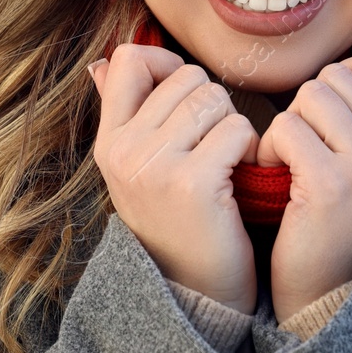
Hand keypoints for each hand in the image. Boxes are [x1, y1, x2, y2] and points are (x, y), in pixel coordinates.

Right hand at [89, 44, 259, 314]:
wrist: (196, 292)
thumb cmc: (177, 222)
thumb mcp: (136, 168)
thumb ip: (124, 113)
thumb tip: (101, 62)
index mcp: (108, 142)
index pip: (129, 60)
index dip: (167, 64)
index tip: (186, 99)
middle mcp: (124, 151)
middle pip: (187, 77)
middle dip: (212, 103)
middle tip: (212, 146)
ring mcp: (155, 167)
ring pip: (215, 98)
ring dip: (233, 126)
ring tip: (226, 162)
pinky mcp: (193, 183)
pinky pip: (237, 128)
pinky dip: (250, 149)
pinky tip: (239, 177)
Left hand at [256, 42, 351, 323]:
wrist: (331, 290)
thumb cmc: (346, 219)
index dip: (339, 83)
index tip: (328, 124)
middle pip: (336, 78)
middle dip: (308, 108)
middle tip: (304, 149)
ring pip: (310, 97)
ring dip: (288, 126)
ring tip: (291, 162)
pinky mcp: (332, 185)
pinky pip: (287, 128)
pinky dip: (270, 149)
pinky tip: (276, 177)